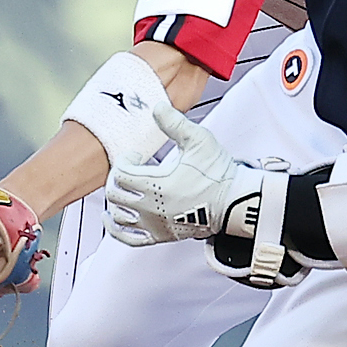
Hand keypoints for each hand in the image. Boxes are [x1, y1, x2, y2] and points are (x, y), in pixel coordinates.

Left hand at [105, 104, 256, 246]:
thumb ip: (174, 122)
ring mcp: (155, 225)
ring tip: (119, 191)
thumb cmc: (218, 172)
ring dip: (114, 202)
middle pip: (115, 194)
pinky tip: (112, 219)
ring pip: (118, 217)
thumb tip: (157, 107)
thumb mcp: (198, 140)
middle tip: (128, 169)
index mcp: (157, 185)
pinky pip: (129, 239)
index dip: (124, 160)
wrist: (234, 201)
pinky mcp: (162, 236)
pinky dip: (116, 230)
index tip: (137, 155)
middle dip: (117, 178)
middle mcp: (152, 208)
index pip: (121, 173)